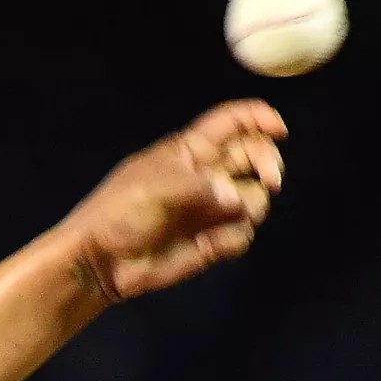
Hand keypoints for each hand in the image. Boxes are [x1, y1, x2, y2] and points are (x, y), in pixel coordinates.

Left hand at [59, 101, 287, 302]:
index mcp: (190, 151)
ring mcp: (211, 209)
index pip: (232, 123)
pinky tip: (209, 244)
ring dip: (250, 206)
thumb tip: (237, 200)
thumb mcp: (156, 186)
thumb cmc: (120, 212)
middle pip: (254, 156)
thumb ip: (201, 186)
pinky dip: (233, 238)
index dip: (258, 118)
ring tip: (224, 216)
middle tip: (270, 180)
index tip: (278, 129)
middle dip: (268, 163)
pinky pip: (242, 234)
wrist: (102, 261)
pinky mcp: (212, 241)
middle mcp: (207, 175)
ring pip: (255, 198)